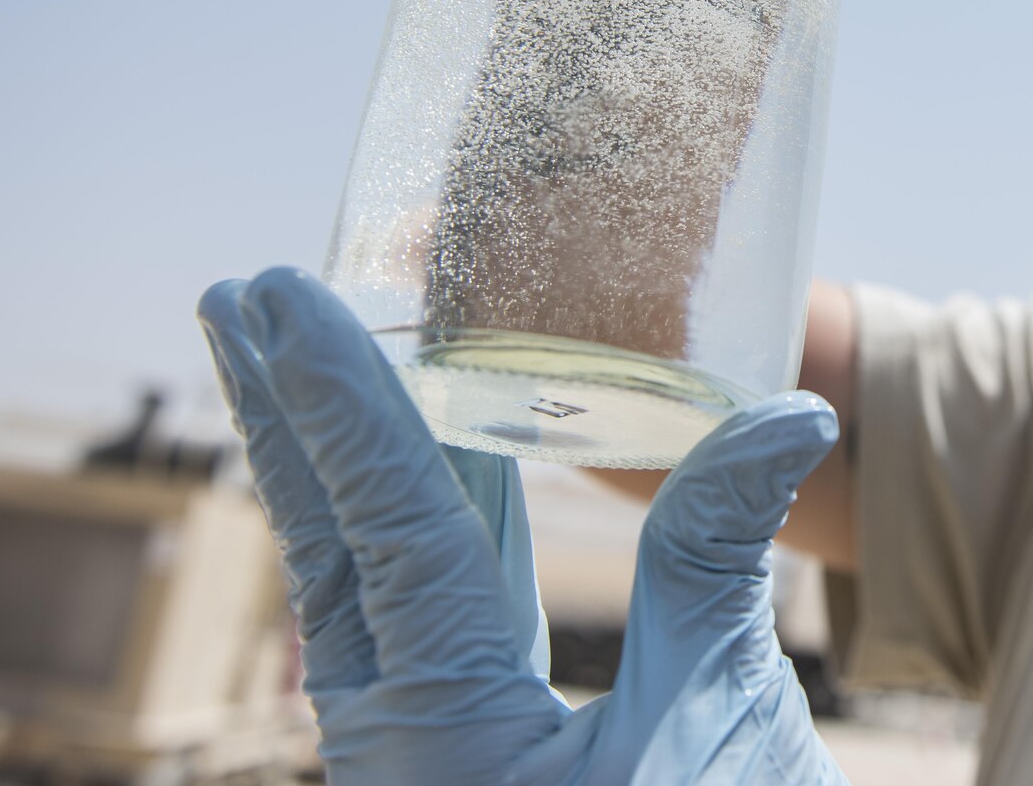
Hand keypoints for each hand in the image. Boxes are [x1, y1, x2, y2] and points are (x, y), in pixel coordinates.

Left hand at [198, 267, 845, 784]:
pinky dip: (417, 521)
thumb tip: (793, 408)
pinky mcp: (471, 751)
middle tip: (240, 294)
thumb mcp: (719, 719)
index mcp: (444, 740)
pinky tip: (433, 463)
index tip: (283, 293)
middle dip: (286, 412)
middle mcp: (406, 742)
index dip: (338, 396)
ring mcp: (428, 750)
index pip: (381, 525)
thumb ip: (721, 558)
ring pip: (365, 574)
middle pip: (328, 539)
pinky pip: (422, 613)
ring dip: (340, 457)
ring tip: (305, 353)